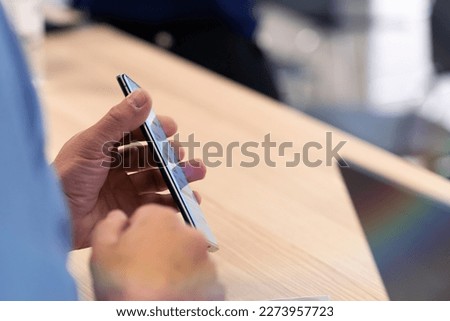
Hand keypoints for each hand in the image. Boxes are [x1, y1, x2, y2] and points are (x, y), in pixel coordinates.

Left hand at [53, 89, 205, 248]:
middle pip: (151, 158)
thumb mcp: (92, 144)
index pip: (136, 133)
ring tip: (196, 174)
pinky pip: (157, 205)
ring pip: (158, 180)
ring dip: (179, 176)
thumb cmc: (65, 178)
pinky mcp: (129, 211)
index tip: (172, 127)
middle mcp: (117, 168)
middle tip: (184, 156)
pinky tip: (187, 199)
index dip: (154, 129)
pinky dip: (174, 202)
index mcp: (105, 147)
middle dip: (172, 156)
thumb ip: (118, 120)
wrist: (53, 219)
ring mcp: (124, 190)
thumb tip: (144, 95)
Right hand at [90, 205, 223, 299]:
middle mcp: (190, 234)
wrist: (150, 319)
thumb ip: (110, 224)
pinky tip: (171, 297)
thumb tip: (119, 218)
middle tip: (140, 273)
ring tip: (155, 288)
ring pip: (185, 258)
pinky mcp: (215, 284)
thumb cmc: (125, 288)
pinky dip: (187, 287)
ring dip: (174, 268)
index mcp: (162, 219)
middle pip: (169, 235)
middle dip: (157, 248)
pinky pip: (198, 280)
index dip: (135, 233)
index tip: (129, 252)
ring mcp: (206, 260)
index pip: (147, 215)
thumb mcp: (101, 251)